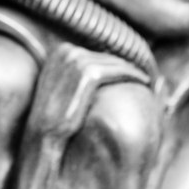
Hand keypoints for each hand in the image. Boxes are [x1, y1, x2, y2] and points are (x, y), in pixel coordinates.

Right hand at [22, 43, 147, 147]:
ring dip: (133, 70)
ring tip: (146, 80)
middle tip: (143, 76)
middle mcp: (67, 51)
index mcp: (60, 51)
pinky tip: (144, 82)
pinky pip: (117, 71)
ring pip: (114, 62)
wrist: (43, 137)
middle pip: (106, 56)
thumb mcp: (61, 92)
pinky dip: (133, 75)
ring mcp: (76, 61)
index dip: (114, 63)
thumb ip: (76, 77)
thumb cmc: (54, 121)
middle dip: (125, 65)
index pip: (95, 54)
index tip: (130, 72)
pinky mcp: (87, 75)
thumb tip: (104, 71)